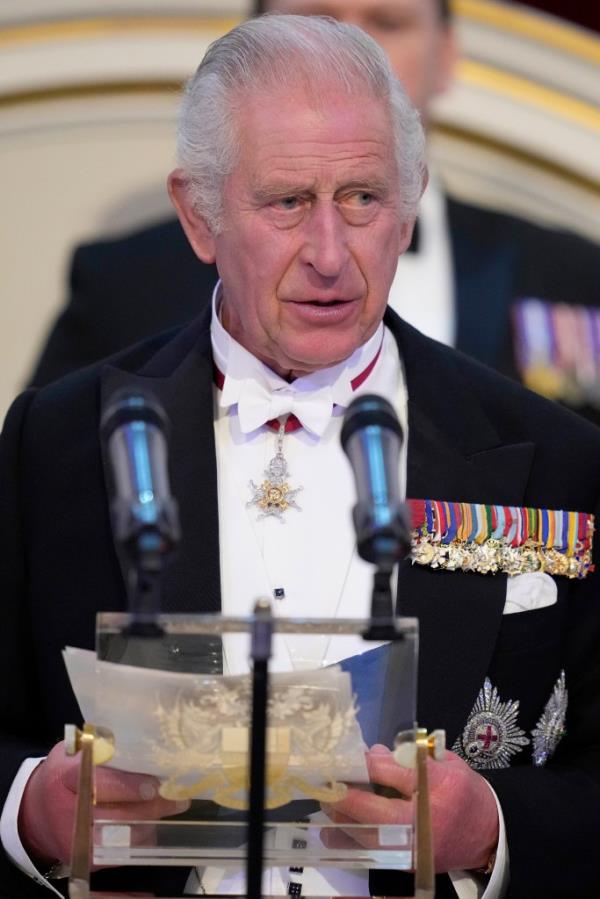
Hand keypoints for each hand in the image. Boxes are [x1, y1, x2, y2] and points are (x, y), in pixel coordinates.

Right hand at [18, 741, 189, 866]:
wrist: (39, 811)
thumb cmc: (65, 773)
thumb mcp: (76, 751)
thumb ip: (103, 748)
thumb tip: (144, 742)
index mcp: (66, 778)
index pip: (100, 784)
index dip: (129, 787)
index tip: (153, 784)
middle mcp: (71, 815)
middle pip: (118, 816)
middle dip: (152, 806)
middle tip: (178, 795)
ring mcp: (80, 842)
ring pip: (125, 837)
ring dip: (153, 821)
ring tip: (175, 805)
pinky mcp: (90, 860)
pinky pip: (124, 851)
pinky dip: (143, 835)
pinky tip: (156, 820)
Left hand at [323, 744, 497, 872]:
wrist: (488, 835)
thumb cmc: (464, 793)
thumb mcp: (443, 765)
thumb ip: (407, 758)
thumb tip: (372, 753)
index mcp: (435, 793)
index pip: (393, 775)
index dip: (366, 764)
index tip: (347, 755)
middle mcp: (420, 826)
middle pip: (369, 813)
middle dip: (342, 793)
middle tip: (327, 777)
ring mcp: (410, 850)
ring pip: (361, 837)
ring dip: (339, 816)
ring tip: (329, 798)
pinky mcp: (402, 864)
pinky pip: (364, 852)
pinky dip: (346, 836)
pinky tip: (337, 822)